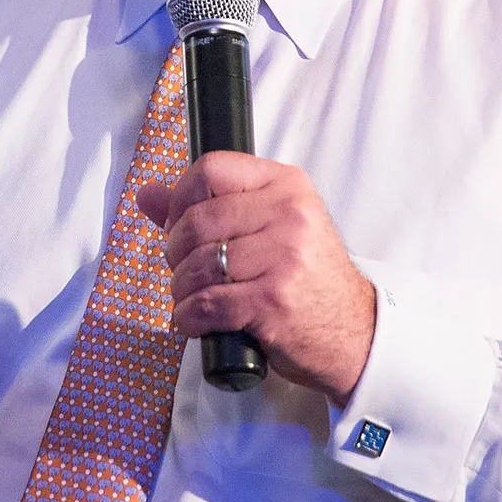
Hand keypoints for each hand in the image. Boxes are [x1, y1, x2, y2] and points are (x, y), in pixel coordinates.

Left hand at [135, 151, 376, 402]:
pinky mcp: (273, 301)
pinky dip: (189, 318)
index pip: (211, 169)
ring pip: (197, 265)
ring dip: (182, 288)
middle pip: (197, 220)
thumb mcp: (271, 227)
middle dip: (176, 251)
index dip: (181, 198)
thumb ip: (208, 207)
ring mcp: (283, 258)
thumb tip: (147, 194)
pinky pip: (206, 304)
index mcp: (286, 185)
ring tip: (193, 297)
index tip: (179, 223)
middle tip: (185, 269)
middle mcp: (288, 215)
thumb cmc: (307, 278)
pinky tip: (197, 321)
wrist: (354, 332)